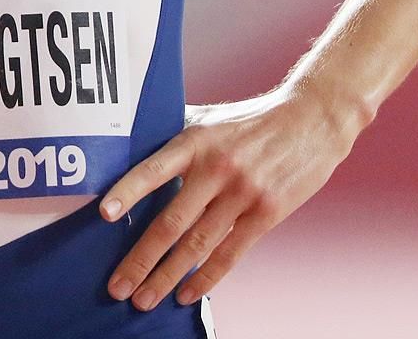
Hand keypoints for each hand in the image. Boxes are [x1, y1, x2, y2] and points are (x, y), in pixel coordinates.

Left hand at [99, 85, 364, 309]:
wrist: (312, 118)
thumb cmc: (252, 120)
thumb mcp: (211, 119)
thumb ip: (175, 137)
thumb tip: (131, 147)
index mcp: (196, 140)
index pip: (154, 168)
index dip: (128, 191)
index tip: (104, 214)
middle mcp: (216, 167)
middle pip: (171, 221)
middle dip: (140, 259)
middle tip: (117, 286)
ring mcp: (243, 192)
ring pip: (196, 245)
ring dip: (167, 277)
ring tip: (144, 299)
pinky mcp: (267, 212)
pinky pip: (230, 253)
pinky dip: (206, 278)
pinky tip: (186, 294)